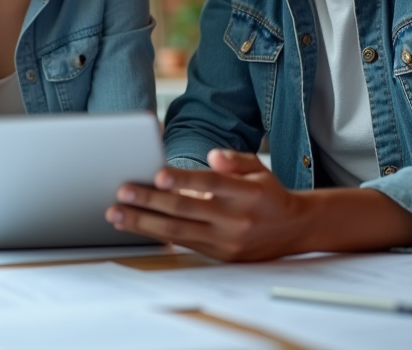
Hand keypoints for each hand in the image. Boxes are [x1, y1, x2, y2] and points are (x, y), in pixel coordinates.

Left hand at [106, 148, 307, 261]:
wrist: (294, 231)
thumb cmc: (268, 194)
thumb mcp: (259, 169)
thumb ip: (235, 160)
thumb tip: (212, 156)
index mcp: (246, 194)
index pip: (211, 185)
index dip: (184, 180)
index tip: (158, 174)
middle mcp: (235, 220)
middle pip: (186, 211)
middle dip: (150, 202)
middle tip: (122, 192)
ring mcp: (226, 241)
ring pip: (178, 232)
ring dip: (143, 223)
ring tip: (116, 214)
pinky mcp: (218, 255)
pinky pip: (183, 243)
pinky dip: (156, 235)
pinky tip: (135, 226)